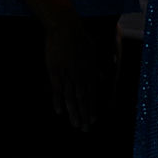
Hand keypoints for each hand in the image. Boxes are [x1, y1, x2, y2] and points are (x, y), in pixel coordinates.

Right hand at [44, 16, 100, 130]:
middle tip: (85, 129)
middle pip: (83, 99)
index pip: (92, 94)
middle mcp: (81, 75)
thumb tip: (101, 78)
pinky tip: (60, 112)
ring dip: (74, 112)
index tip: (92, 120)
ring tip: (75, 124)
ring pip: (71, 97)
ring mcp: (68, 74)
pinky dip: (58, 101)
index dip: (92, 107)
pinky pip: (57, 89)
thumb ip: (96, 68)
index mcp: (90, 71)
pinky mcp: (55, 71)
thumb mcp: (92, 53)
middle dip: (84, 114)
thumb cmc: (80, 39)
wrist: (65, 28)